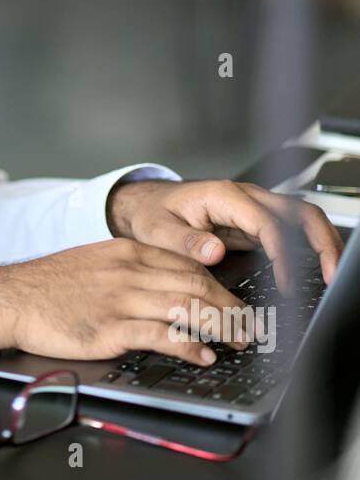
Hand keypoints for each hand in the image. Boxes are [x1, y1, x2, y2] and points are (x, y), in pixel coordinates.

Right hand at [0, 239, 251, 367]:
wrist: (10, 297)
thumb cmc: (48, 286)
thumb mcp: (95, 263)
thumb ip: (131, 272)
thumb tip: (167, 290)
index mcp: (127, 252)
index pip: (188, 265)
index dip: (220, 286)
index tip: (236, 302)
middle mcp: (129, 271)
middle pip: (196, 285)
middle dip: (230, 307)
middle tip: (249, 326)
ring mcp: (120, 299)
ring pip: (186, 308)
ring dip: (220, 326)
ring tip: (238, 341)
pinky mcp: (109, 328)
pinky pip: (160, 335)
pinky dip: (188, 346)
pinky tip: (201, 354)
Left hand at [106, 178, 342, 293]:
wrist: (146, 203)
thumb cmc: (151, 212)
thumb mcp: (157, 229)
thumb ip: (184, 242)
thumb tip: (214, 252)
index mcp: (223, 196)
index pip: (266, 222)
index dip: (281, 253)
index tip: (285, 283)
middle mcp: (246, 198)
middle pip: (298, 212)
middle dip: (321, 242)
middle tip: (332, 275)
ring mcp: (254, 210)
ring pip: (301, 220)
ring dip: (322, 245)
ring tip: (333, 276)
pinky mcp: (255, 224)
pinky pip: (290, 233)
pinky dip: (308, 250)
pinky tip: (315, 273)